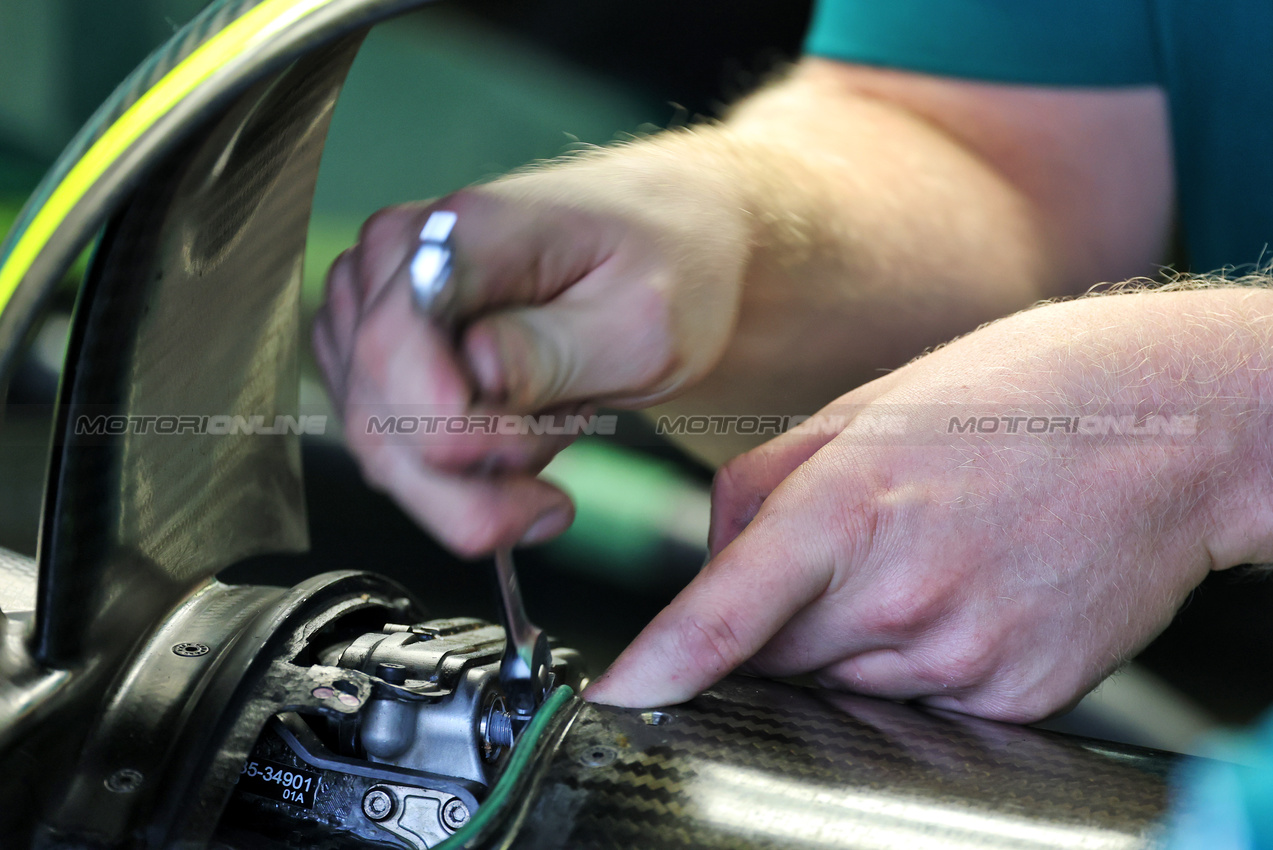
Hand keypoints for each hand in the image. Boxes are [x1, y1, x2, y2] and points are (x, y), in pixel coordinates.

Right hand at [312, 143, 752, 554]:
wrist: (672, 240)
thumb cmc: (669, 268)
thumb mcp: (645, 319)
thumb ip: (554, 351)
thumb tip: (474, 371)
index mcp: (461, 231)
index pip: (391, 350)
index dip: (449, 431)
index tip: (533, 452)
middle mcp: (397, 258)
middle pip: (374, 415)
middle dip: (469, 479)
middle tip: (560, 478)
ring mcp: (378, 302)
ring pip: (376, 446)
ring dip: (467, 483)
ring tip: (555, 443)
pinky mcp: (382, 348)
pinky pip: (390, 445)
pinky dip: (456, 477)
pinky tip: (524, 442)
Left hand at [583, 288, 1272, 720]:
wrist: (1173, 427)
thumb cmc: (1019, 397)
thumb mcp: (866, 408)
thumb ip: (765, 487)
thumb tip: (713, 562)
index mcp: (851, 506)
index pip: (726, 616)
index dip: (662, 666)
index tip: (619, 697)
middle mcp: (904, 594)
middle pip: (778, 658)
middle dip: (780, 620)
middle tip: (851, 549)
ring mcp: (966, 654)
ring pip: (846, 685)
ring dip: (853, 640)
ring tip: (925, 555)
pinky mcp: (1019, 696)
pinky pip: (923, 703)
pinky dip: (919, 660)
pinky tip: (968, 588)